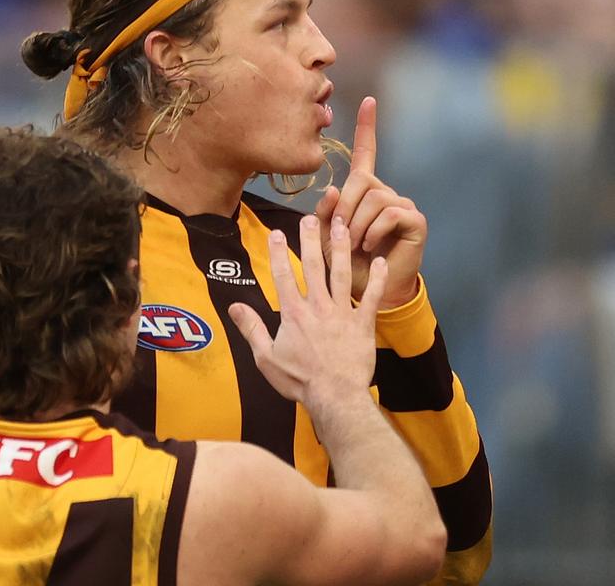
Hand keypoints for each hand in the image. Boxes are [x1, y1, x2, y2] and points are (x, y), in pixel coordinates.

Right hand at [228, 215, 387, 408]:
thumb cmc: (299, 380)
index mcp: (294, 314)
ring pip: (342, 274)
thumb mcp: (266, 358)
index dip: (279, 253)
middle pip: (315, 266)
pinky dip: (376, 280)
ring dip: (342, 248)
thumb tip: (234, 307)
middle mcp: (318, 307)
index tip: (277, 232)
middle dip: (312, 240)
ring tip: (343, 226)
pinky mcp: (363, 324)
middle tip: (312, 217)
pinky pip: (370, 297)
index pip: (284, 276)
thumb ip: (251, 329)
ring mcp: (342, 313)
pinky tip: (380, 262)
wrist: (335, 396)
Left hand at [314, 96, 425, 308]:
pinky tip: (368, 246)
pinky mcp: (415, 220)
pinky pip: (390, 212)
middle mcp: (386, 193)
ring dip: (357, 223)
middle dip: (344, 207)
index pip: (366, 153)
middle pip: (362, 180)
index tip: (369, 101)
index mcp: (364, 191)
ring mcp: (402, 205)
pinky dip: (373, 230)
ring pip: (373, 197)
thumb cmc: (345, 265)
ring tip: (354, 243)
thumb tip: (332, 188)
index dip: (367, 127)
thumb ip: (325, 213)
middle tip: (340, 231)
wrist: (369, 293)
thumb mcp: (326, 237)